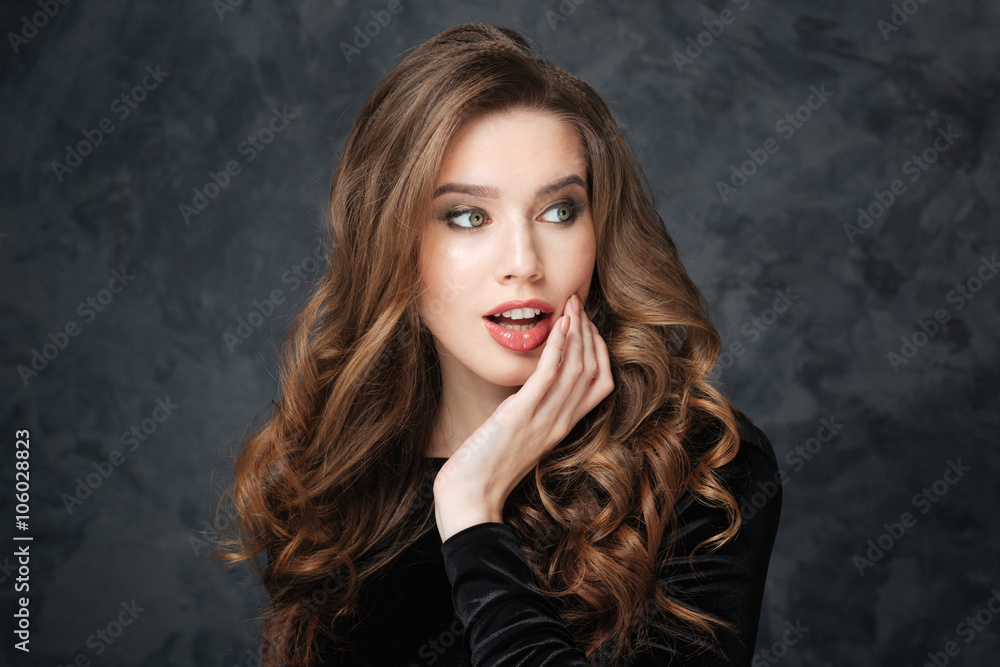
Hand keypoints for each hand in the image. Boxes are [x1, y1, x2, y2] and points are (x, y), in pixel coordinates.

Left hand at [433, 293, 613, 541]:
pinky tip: (559, 324)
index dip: (599, 351)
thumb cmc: (487, 469)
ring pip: (577, 368)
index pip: (601, 384)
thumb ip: (531, 412)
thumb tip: (528, 387)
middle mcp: (560, 422)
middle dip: (590, 332)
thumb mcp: (519, 435)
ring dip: (577, 331)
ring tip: (572, 304)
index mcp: (562, 427)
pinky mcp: (522, 415)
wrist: (470, 498)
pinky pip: (549, 375)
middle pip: (594, 370)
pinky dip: (558, 346)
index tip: (587, 326)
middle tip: (579, 303)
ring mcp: (544, 420)